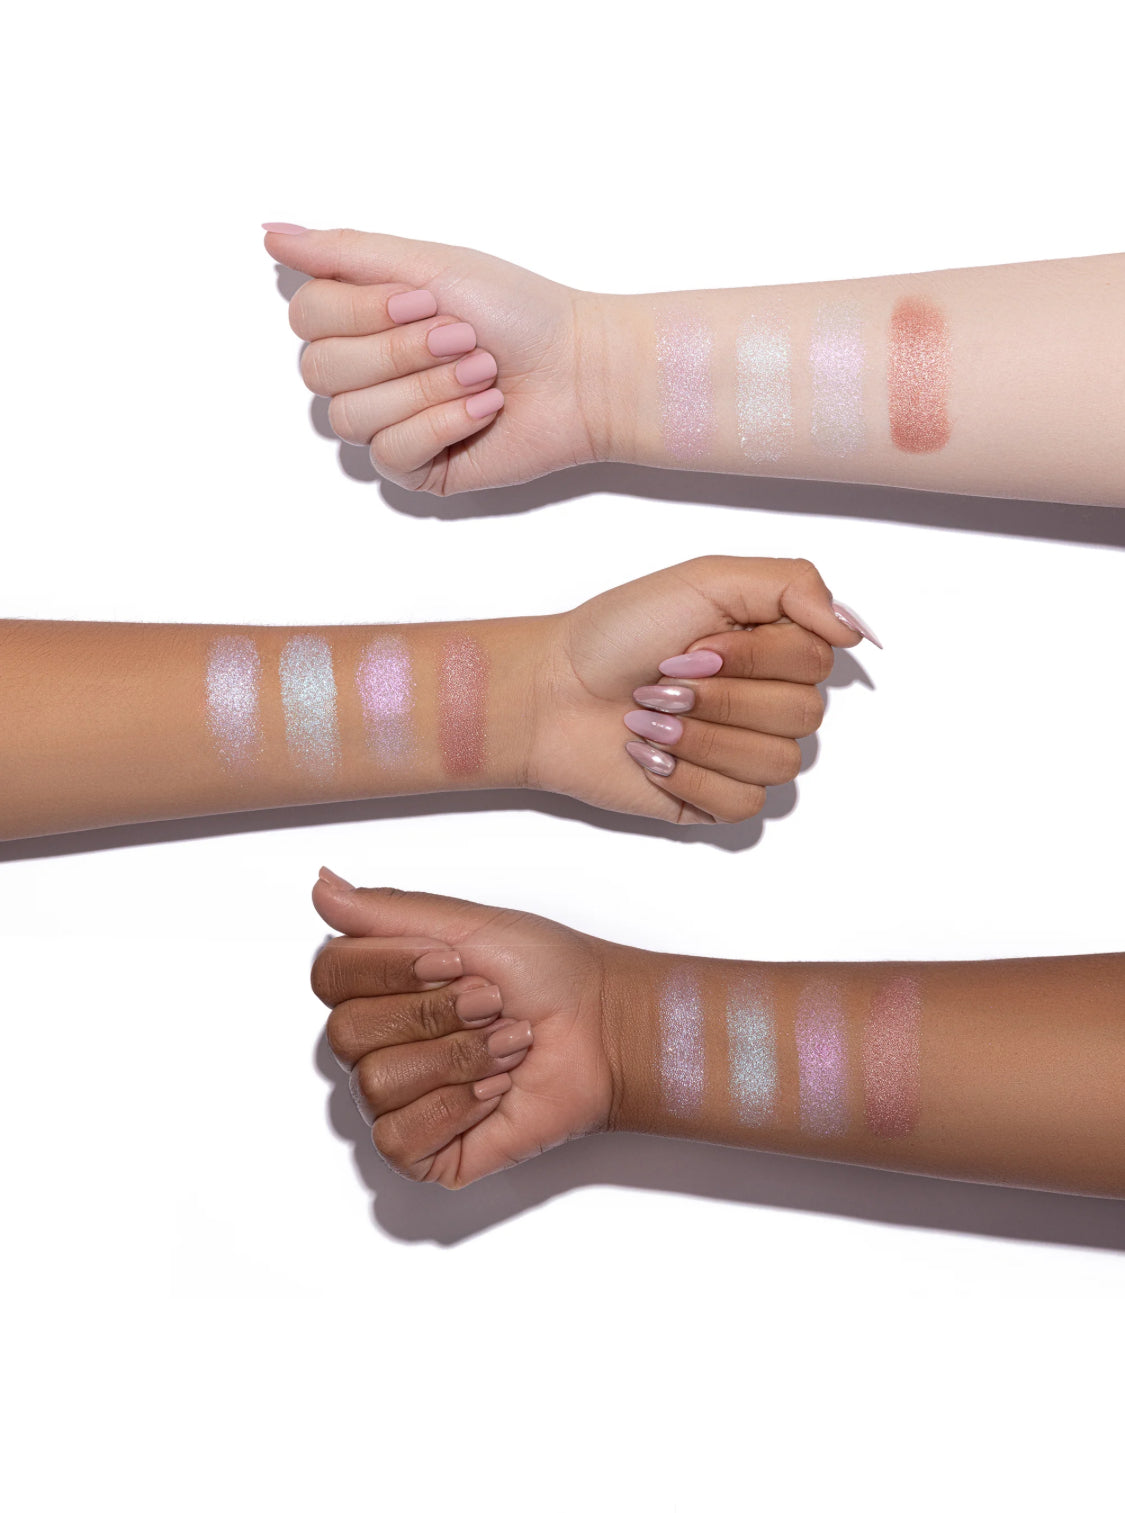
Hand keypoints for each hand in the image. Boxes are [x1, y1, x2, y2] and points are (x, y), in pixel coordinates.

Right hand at [266, 224, 607, 493]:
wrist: (580, 369)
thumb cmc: (519, 313)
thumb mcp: (428, 263)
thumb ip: (344, 252)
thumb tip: (271, 233)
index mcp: (363, 319)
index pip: (307, 317)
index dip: (362, 311)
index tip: (425, 299)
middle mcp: (366, 374)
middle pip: (321, 370)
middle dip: (399, 350)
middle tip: (462, 336)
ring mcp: (389, 423)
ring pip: (351, 416)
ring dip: (428, 388)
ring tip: (482, 372)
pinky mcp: (417, 469)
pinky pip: (391, 454)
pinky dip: (443, 425)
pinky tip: (483, 410)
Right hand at [311, 875, 628, 1187]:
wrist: (604, 1029)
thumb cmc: (548, 975)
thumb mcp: (465, 923)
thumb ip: (385, 910)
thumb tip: (321, 886)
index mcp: (379, 984)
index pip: (329, 975)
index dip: (390, 968)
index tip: (452, 959)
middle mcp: (378, 1042)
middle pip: (346, 1032)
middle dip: (434, 1013)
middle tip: (489, 1004)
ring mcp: (397, 1099)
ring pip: (376, 1084)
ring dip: (458, 1059)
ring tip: (505, 1047)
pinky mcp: (422, 1151)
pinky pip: (398, 1137)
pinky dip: (457, 1108)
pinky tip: (494, 1092)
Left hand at [529, 554, 871, 823]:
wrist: (551, 694)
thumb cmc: (615, 634)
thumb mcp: (706, 579)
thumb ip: (793, 584)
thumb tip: (855, 629)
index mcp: (774, 645)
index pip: (818, 660)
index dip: (751, 657)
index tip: (692, 644)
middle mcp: (770, 700)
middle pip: (805, 714)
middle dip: (721, 697)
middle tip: (663, 681)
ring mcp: (746, 754)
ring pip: (779, 763)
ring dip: (702, 737)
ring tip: (650, 718)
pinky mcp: (718, 801)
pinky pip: (744, 803)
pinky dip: (689, 776)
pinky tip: (652, 756)